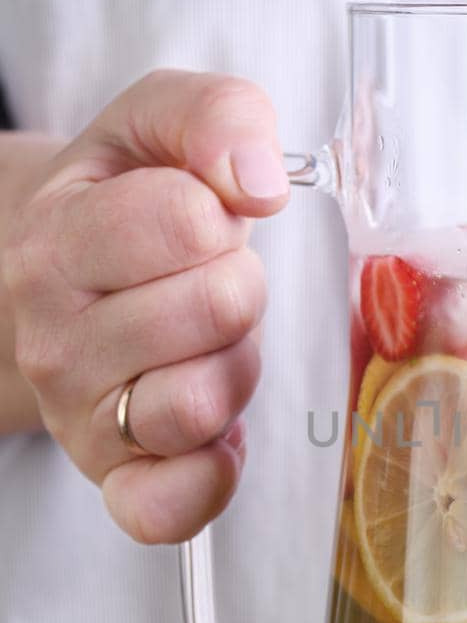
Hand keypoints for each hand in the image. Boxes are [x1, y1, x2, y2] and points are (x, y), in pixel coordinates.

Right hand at [1, 71, 288, 540]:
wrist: (69, 282)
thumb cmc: (126, 205)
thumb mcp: (155, 127)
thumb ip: (214, 115)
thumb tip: (258, 181)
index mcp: (55, 240)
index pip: (187, 219)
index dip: (219, 215)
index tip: (198, 222)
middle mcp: (53, 338)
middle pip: (214, 307)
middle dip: (239, 287)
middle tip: (208, 284)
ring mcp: (80, 417)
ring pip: (203, 401)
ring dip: (236, 365)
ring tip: (207, 344)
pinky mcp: (118, 481)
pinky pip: (167, 507)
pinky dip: (209, 477)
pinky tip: (218, 438)